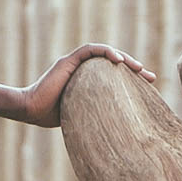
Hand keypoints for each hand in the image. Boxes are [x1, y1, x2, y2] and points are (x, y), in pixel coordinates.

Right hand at [0, 43, 154, 127]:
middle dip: (133, 68)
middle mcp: (81, 68)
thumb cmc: (50, 116)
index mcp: (85, 80)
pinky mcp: (67, 61)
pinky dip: (105, 52)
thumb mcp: (81, 113)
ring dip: (123, 58)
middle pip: (112, 63)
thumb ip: (96, 111)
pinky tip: (119, 60)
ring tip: (138, 68)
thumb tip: (118, 129)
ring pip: (103, 53)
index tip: (147, 87)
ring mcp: (73, 63)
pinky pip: (90, 50)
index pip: (112, 75)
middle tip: (150, 78)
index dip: (130, 78)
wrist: (31, 110)